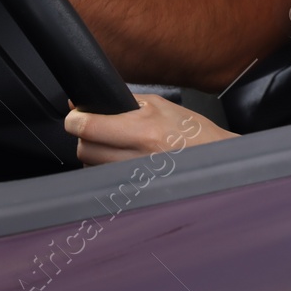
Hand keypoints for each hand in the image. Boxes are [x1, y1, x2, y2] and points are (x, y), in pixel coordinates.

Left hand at [64, 94, 236, 164]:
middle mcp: (138, 157)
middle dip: (85, 137)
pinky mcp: (135, 191)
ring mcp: (136, 178)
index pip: (90, 128)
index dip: (75, 120)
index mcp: (144, 131)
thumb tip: (94, 99)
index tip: (75, 117)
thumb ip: (126, 102)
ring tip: (113, 145)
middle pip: (85, 149)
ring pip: (92, 167)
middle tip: (94, 129)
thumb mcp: (162, 105)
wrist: (216, 159)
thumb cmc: (193, 132)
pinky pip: (104, 181)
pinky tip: (119, 161)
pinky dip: (105, 170)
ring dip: (95, 155)